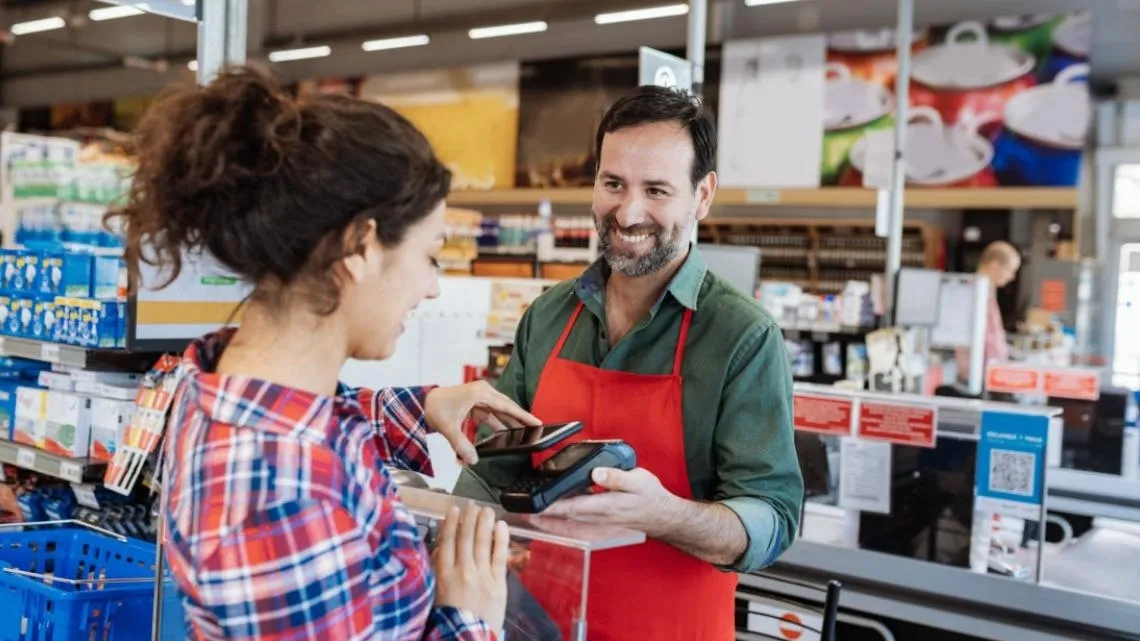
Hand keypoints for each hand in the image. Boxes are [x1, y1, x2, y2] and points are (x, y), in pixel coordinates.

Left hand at [425, 381, 539, 463]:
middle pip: (506, 407)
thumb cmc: (434, 408)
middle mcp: (482, 392)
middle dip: (519, 418)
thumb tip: (472, 460)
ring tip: (523, 432)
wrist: (421, 402)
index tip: (536, 421)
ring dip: (509, 421)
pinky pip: (491, 413)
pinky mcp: (475, 403)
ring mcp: (479, 396)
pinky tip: (504, 432)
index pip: (506, 406)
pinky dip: (497, 422)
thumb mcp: (448, 427)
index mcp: (480, 393)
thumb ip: (461, 445)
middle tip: (535, 428)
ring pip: (499, 410)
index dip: (522, 415)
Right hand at [433, 504, 509, 632]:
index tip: (454, 509)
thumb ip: (439, 570)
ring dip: (484, 523)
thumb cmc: (449, 618)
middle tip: (473, 505)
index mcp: (444, 574)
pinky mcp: (498, 583)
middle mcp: (463, 571)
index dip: (451, 523)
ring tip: (486, 510)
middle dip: (470, 518)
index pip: (447, 541)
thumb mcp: (435, 593)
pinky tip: (501, 526)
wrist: (466, 638)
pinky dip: (501, 539)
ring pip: (482, 543)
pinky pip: (500, 556)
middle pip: (466, 538)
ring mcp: (482, 576)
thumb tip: (443, 548)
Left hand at [542, 467, 680, 536]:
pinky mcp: (600, 523)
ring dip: (550, 520)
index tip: (535, 505)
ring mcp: (599, 522)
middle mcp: (599, 517)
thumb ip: (616, 477)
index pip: (573, 506)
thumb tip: (596, 472)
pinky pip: (576, 525)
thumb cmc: (650, 496)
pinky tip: (553, 517)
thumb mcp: (637, 480)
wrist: (661, 516)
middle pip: (565, 518)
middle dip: (544, 515)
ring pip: (569, 523)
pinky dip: (562, 522)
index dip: (552, 506)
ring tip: (531, 515)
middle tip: (523, 512)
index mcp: (606, 506)